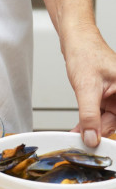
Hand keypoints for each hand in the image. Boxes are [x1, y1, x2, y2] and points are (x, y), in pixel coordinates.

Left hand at [64, 25, 115, 146]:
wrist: (76, 42)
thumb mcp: (86, 88)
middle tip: (83, 143)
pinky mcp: (106, 95)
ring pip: (106, 120)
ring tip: (76, 137)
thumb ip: (89, 115)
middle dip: (97, 133)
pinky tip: (78, 129)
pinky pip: (99, 114)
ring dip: (91, 128)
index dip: (108, 133)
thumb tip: (92, 137)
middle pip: (114, 122)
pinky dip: (89, 121)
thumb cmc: (86, 55)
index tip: (98, 145)